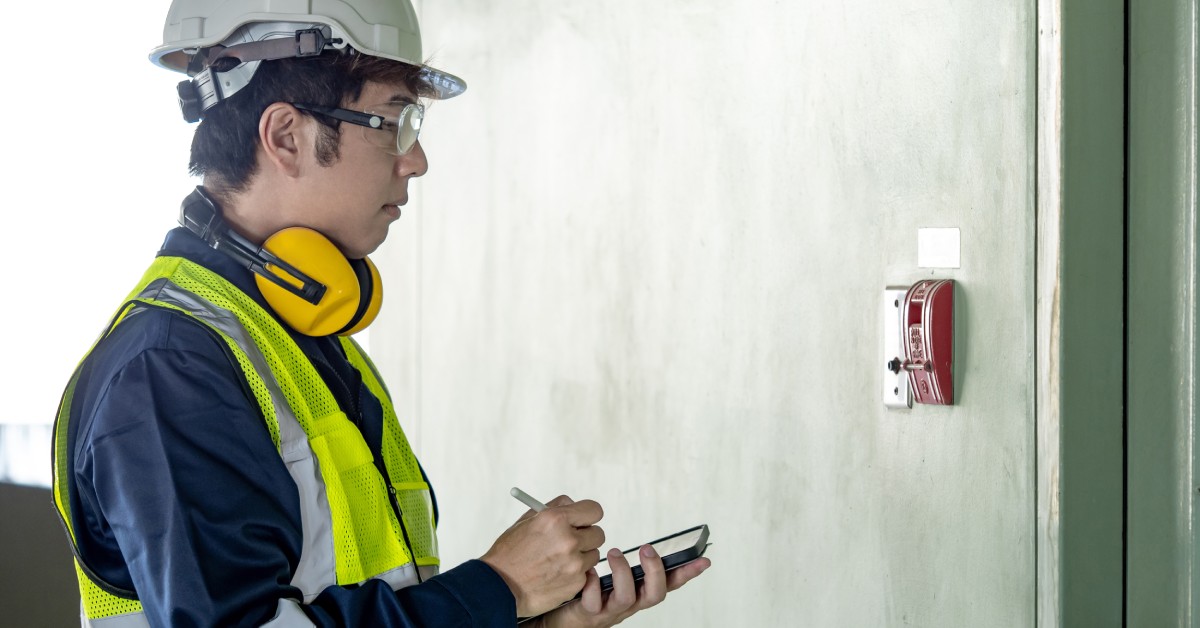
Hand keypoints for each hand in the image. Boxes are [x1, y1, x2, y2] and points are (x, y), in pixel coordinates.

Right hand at [481, 495, 605, 616]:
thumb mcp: (527, 521)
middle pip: (598, 533)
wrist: (499, 587)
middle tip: (572, 541)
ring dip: (581, 556)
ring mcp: (574, 564)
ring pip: (593, 554)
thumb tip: (573, 504)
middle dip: (586, 536)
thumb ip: (554, 509)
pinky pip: (585, 574)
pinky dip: (575, 574)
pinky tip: (555, 574)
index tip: (584, 520)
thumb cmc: (510, 553)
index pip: (594, 510)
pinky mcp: (575, 583)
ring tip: (558, 560)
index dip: (588, 515)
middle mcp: (568, 540)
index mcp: (555, 519)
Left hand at [533, 542, 710, 627]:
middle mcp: (628, 603)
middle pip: (656, 594)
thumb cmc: (584, 590)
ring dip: (624, 572)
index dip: (686, 573)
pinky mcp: (589, 615)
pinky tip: (590, 573)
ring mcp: (610, 611)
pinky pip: (595, 604)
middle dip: (655, 570)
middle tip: (647, 549)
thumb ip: (625, 559)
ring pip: (628, 598)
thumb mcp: (611, 574)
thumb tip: (637, 535)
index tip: (703, 560)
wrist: (556, 614)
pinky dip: (595, 586)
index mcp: (637, 590)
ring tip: (613, 553)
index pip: (668, 583)